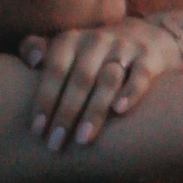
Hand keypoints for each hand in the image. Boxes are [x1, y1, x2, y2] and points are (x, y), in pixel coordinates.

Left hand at [18, 17, 181, 150]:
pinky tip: (119, 110)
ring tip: (82, 140)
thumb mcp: (63, 48)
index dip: (45, 99)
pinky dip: (131, 92)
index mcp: (71, 40)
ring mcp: (125, 48)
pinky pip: (141, 75)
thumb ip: (36, 49)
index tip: (37, 130)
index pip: (55, 69)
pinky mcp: (150, 58)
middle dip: (66, 113)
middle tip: (54, 144)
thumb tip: (32, 60)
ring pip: (108, 79)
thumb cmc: (89, 55)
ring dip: (94, 110)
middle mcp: (97, 40)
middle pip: (80, 78)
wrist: (144, 38)